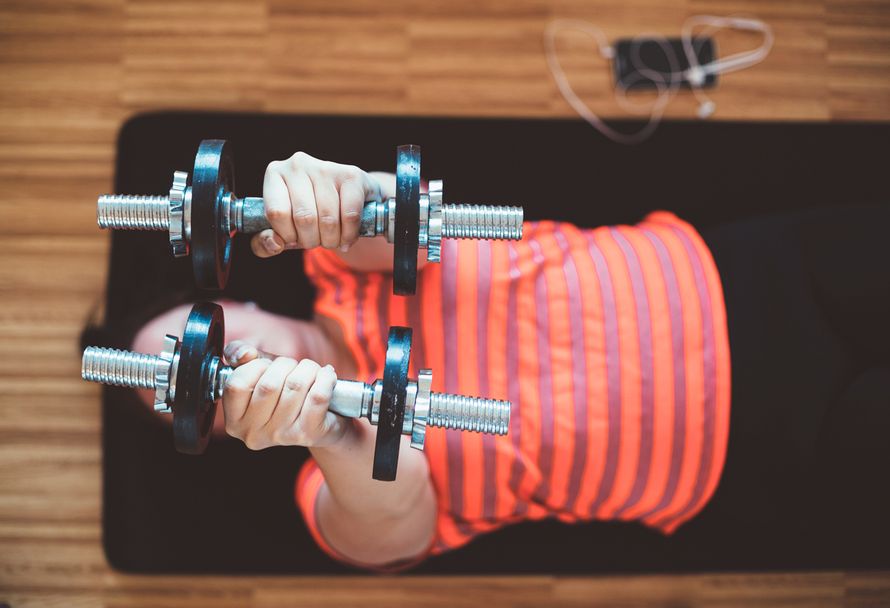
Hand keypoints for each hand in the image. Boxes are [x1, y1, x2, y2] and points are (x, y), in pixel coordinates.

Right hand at [220, 343, 350, 450]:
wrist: (323, 419)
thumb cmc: (284, 391)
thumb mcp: (258, 370)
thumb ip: (240, 354)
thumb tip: (243, 354)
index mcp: (234, 421)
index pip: (236, 385)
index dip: (255, 366)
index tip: (267, 365)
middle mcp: (254, 434)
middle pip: (269, 384)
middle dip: (285, 364)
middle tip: (293, 367)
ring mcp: (281, 436)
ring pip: (295, 386)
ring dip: (307, 369)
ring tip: (311, 371)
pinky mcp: (309, 434)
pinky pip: (318, 396)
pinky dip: (325, 378)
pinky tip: (327, 375)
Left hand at [253, 152, 384, 255]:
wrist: (345, 199)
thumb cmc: (308, 214)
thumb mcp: (282, 228)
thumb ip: (266, 242)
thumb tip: (275, 244)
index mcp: (275, 174)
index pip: (276, 213)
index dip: (287, 235)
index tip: (294, 239)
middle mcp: (297, 165)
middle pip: (304, 218)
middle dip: (311, 241)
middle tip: (316, 241)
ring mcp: (325, 167)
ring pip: (328, 219)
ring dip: (331, 240)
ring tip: (332, 240)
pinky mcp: (351, 175)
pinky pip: (350, 215)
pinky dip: (349, 234)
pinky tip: (347, 237)